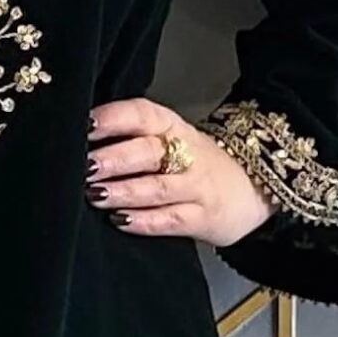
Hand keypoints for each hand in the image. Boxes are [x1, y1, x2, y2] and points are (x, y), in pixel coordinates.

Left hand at [87, 98, 274, 246]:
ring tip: (96, 194)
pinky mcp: (203, 218)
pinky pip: (171, 220)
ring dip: (124, 191)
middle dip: (115, 158)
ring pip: (158, 187)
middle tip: (85, 166)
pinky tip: (121, 221)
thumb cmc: (197, 165)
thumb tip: (82, 146)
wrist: (255, 186)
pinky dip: (145, 221)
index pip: (144, 114)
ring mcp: (196, 187)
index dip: (115, 117)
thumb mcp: (173, 142)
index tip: (86, 124)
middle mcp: (186, 154)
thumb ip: (134, 141)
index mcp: (173, 128)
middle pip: (149, 151)